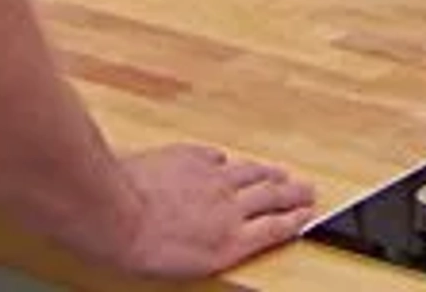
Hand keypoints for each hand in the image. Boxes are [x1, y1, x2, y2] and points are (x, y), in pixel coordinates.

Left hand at [107, 143, 313, 277]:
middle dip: (293, 194)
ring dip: (267, 173)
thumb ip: (216, 251)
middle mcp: (229, 207)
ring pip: (249, 172)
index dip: (295, 221)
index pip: (275, 228)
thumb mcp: (187, 268)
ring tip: (279, 173)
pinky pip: (215, 156)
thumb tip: (230, 245)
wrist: (117, 213)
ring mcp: (211, 178)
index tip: (309, 215)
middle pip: (271, 196)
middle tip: (308, 190)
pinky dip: (225, 160)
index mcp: (230, 240)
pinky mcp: (191, 157)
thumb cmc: (142, 249)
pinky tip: (225, 159)